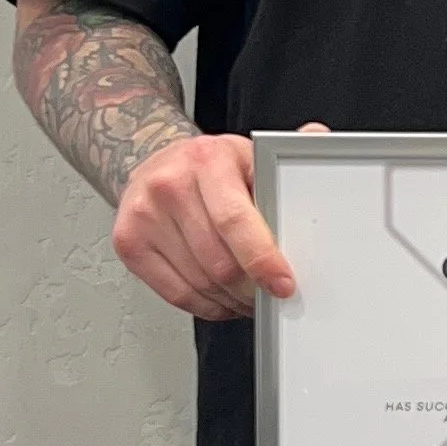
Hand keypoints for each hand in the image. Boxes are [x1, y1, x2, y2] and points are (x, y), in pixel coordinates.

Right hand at [112, 130, 296, 319]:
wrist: (155, 163)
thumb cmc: (207, 165)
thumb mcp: (247, 155)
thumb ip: (281, 159)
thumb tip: (318, 140)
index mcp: (207, 159)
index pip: (235, 221)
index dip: (262, 260)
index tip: (283, 284)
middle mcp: (169, 184)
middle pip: (219, 261)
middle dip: (252, 287)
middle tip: (270, 293)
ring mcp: (143, 214)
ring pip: (200, 282)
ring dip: (232, 299)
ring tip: (248, 295)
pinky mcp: (128, 242)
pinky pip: (177, 294)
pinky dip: (207, 305)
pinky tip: (222, 298)